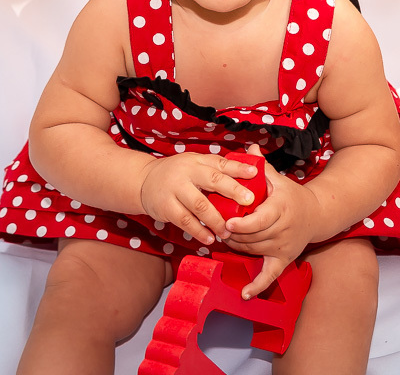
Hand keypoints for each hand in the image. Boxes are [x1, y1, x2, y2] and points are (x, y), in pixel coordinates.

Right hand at [139, 153, 258, 245]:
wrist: (143, 181)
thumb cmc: (177, 174)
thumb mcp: (195, 164)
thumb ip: (216, 169)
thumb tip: (247, 173)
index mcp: (198, 161)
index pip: (221, 163)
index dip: (239, 168)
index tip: (255, 174)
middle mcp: (187, 172)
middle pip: (213, 180)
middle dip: (233, 190)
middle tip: (249, 201)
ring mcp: (175, 189)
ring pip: (200, 205)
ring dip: (216, 220)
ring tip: (228, 231)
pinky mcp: (166, 206)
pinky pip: (185, 221)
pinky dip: (199, 231)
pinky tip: (209, 238)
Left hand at [224, 145, 316, 298]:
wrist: (316, 215)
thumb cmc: (291, 195)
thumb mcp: (278, 180)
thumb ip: (261, 167)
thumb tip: (249, 147)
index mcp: (280, 209)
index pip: (260, 220)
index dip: (242, 224)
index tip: (227, 224)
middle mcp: (283, 230)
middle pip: (252, 238)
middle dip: (232, 236)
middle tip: (215, 229)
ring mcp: (284, 246)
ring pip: (254, 251)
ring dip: (236, 248)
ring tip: (222, 239)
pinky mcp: (284, 259)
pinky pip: (270, 276)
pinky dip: (257, 286)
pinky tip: (245, 294)